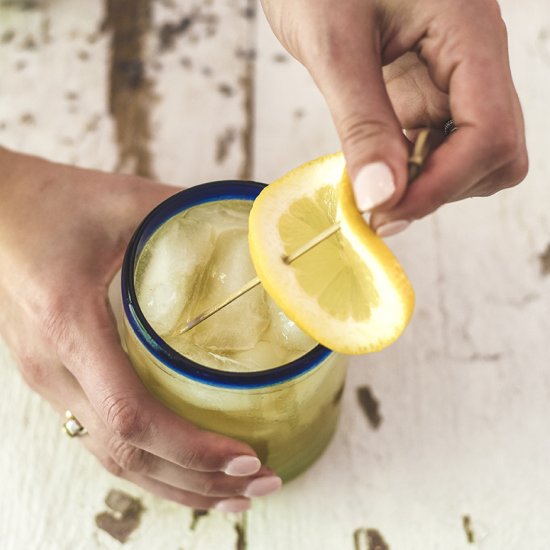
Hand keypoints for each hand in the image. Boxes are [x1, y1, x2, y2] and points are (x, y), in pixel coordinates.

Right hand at [0, 148, 280, 510]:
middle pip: (126, 455)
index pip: (131, 417)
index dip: (191, 449)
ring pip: (111, 459)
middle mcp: (53, 369)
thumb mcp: (125, 201)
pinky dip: (147, 463)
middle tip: (262, 483)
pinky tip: (182, 468)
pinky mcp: (53, 378)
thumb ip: (189, 211)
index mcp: (70, 327)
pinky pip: (100, 438)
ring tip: (232, 494)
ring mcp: (48, 381)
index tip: (246, 457)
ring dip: (175, 484)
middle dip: (198, 482)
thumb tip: (255, 225)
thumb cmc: (52, 203)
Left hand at [261, 0, 527, 234]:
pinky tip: (374, 165)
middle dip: (441, 187)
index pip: (490, 133)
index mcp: (468, 33)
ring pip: (472, 157)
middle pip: (495, 153)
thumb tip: (382, 197)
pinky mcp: (426, 91)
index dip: (443, 185)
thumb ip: (363, 123)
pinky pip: (438, 145)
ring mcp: (452, 78)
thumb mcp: (335, 45)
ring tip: (371, 179)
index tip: (386, 209)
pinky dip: (411, 169)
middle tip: (379, 199)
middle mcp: (473, 59)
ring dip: (426, 182)